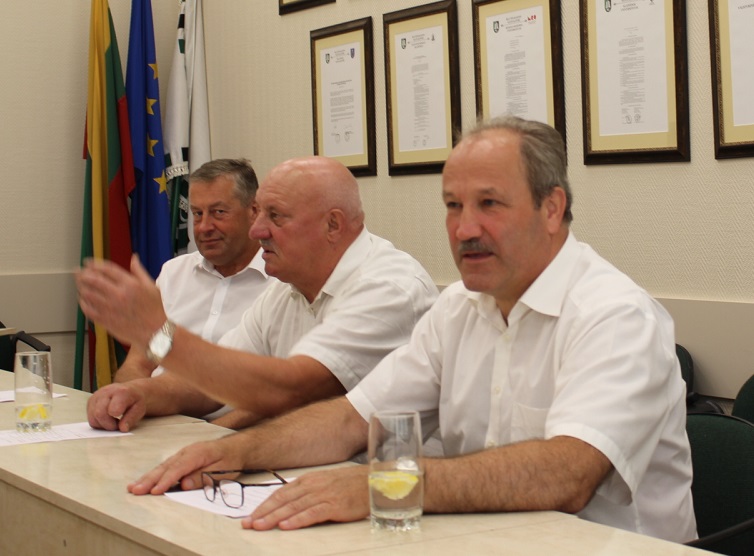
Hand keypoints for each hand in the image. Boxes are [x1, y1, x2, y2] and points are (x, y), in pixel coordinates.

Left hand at [76, 254, 165, 347]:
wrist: (156, 332)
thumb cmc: (156, 310)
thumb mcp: (151, 286)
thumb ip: (139, 271)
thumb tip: (134, 258)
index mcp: (130, 284)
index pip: (107, 269)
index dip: (94, 264)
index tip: (88, 263)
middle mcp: (118, 294)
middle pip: (93, 279)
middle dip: (83, 274)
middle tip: (78, 272)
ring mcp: (110, 308)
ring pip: (87, 294)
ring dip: (81, 287)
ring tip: (79, 284)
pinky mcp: (105, 320)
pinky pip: (88, 310)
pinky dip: (83, 303)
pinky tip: (83, 299)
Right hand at [87, 382, 146, 431]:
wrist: (131, 390)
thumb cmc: (135, 400)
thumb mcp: (140, 409)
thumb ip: (131, 419)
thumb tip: (122, 429)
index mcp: (120, 392)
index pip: (112, 410)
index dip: (115, 422)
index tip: (121, 423)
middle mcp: (106, 392)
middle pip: (99, 414)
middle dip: (108, 425)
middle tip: (117, 424)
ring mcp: (96, 395)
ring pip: (92, 418)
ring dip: (102, 424)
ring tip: (113, 420)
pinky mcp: (90, 401)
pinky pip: (90, 418)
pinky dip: (98, 422)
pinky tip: (107, 418)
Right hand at [127, 436, 241, 495]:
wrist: (236, 447)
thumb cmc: (230, 459)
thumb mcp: (222, 470)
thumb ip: (202, 477)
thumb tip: (184, 485)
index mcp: (197, 453)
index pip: (178, 468)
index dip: (166, 481)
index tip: (155, 491)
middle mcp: (186, 452)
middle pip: (165, 467)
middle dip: (149, 479)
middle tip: (136, 490)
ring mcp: (182, 454)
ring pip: (162, 467)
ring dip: (147, 478)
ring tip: (133, 488)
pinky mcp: (180, 459)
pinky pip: (165, 467)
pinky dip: (153, 475)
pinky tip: (143, 482)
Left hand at [244, 465, 369, 529]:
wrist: (373, 481)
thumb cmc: (350, 484)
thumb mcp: (324, 483)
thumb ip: (306, 491)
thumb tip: (287, 503)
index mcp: (308, 480)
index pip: (280, 493)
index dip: (264, 505)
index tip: (250, 516)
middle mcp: (313, 486)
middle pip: (283, 501)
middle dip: (263, 513)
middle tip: (247, 524)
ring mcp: (323, 495)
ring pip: (293, 507)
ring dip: (274, 517)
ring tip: (260, 526)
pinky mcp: (334, 505)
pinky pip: (312, 513)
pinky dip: (297, 520)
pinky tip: (286, 526)